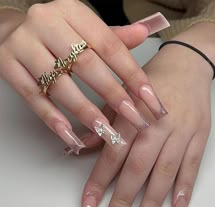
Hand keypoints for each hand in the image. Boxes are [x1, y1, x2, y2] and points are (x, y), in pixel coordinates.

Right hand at [0, 1, 168, 153]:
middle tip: (135, 119)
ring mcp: (24, 45)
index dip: (132, 74)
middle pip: (87, 65)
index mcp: (72, 12)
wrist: (10, 28)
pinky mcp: (6, 65)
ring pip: (60, 84)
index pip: (110, 45)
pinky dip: (52, 117)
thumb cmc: (56, 31)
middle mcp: (47, 23)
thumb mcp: (84, 28)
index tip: (149, 98)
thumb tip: (144, 33)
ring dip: (86, 112)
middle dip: (114, 95)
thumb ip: (113, 35)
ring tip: (107, 132)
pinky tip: (71, 134)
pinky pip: (32, 96)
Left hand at [74, 42, 212, 206]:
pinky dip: (183, 192)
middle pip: (137, 169)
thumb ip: (102, 121)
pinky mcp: (199, 136)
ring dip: (151, 204)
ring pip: (164, 173)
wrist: (186, 64)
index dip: (99, 183)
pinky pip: (191, 168)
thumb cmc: (151, 78)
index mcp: (134, 112)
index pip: (112, 155)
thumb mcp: (121, 93)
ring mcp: (181, 132)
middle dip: (122, 202)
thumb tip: (80, 146)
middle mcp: (157, 125)